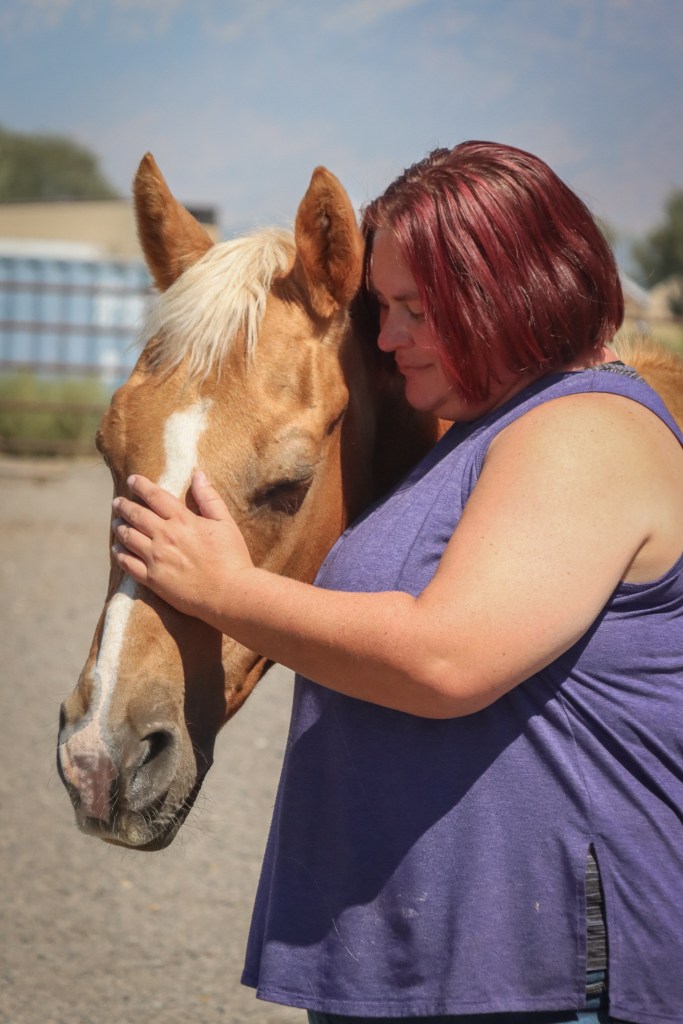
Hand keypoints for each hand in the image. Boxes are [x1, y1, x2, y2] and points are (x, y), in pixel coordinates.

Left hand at [112, 470, 252, 621]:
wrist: (229, 594)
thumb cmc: (232, 557)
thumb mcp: (225, 523)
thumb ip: (209, 498)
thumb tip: (198, 474)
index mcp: (183, 520)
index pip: (155, 496)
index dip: (141, 486)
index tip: (133, 480)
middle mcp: (165, 536)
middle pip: (136, 515)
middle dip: (124, 506)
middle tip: (117, 502)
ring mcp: (156, 558)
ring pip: (128, 537)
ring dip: (119, 527)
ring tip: (116, 523)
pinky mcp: (153, 579)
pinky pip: (128, 564)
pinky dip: (120, 555)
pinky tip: (116, 550)